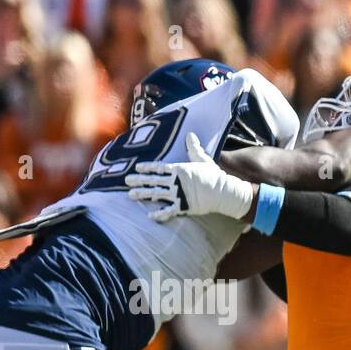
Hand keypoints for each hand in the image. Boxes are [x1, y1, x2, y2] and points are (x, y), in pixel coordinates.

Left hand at [126, 132, 254, 222]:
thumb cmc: (214, 175)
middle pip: (154, 180)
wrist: (224, 192)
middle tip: (126, 180)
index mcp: (179, 169)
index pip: (159, 167)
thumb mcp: (203, 159)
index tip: (136, 167)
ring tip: (131, 195)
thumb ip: (194, 148)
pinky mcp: (184, 207)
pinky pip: (169, 211)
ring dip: (143, 194)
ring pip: (157, 194)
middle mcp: (176, 182)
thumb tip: (190, 134)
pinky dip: (160, 214)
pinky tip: (150, 215)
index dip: (147, 167)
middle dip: (139, 180)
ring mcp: (179, 195)